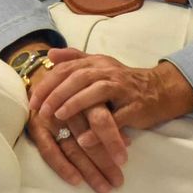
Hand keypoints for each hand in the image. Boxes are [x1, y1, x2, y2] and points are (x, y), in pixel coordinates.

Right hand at [24, 89, 124, 192]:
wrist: (38, 78)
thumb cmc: (74, 92)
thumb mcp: (93, 98)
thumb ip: (109, 118)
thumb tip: (128, 142)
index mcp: (84, 98)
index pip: (101, 121)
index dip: (112, 141)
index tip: (124, 161)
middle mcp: (68, 109)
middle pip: (87, 139)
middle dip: (104, 163)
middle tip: (117, 183)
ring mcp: (50, 120)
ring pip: (72, 148)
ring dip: (88, 170)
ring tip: (104, 188)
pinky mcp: (36, 128)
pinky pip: (49, 151)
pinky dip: (62, 167)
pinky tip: (76, 181)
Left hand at [29, 48, 192, 132]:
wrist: (160, 90)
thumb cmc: (124, 81)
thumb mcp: (100, 65)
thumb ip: (75, 58)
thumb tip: (50, 54)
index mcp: (98, 63)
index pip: (67, 69)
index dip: (48, 84)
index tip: (32, 101)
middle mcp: (109, 72)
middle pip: (79, 78)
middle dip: (57, 94)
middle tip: (41, 111)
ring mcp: (123, 89)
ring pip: (97, 92)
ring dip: (76, 103)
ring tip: (60, 117)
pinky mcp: (135, 107)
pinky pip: (116, 118)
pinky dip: (99, 129)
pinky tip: (84, 138)